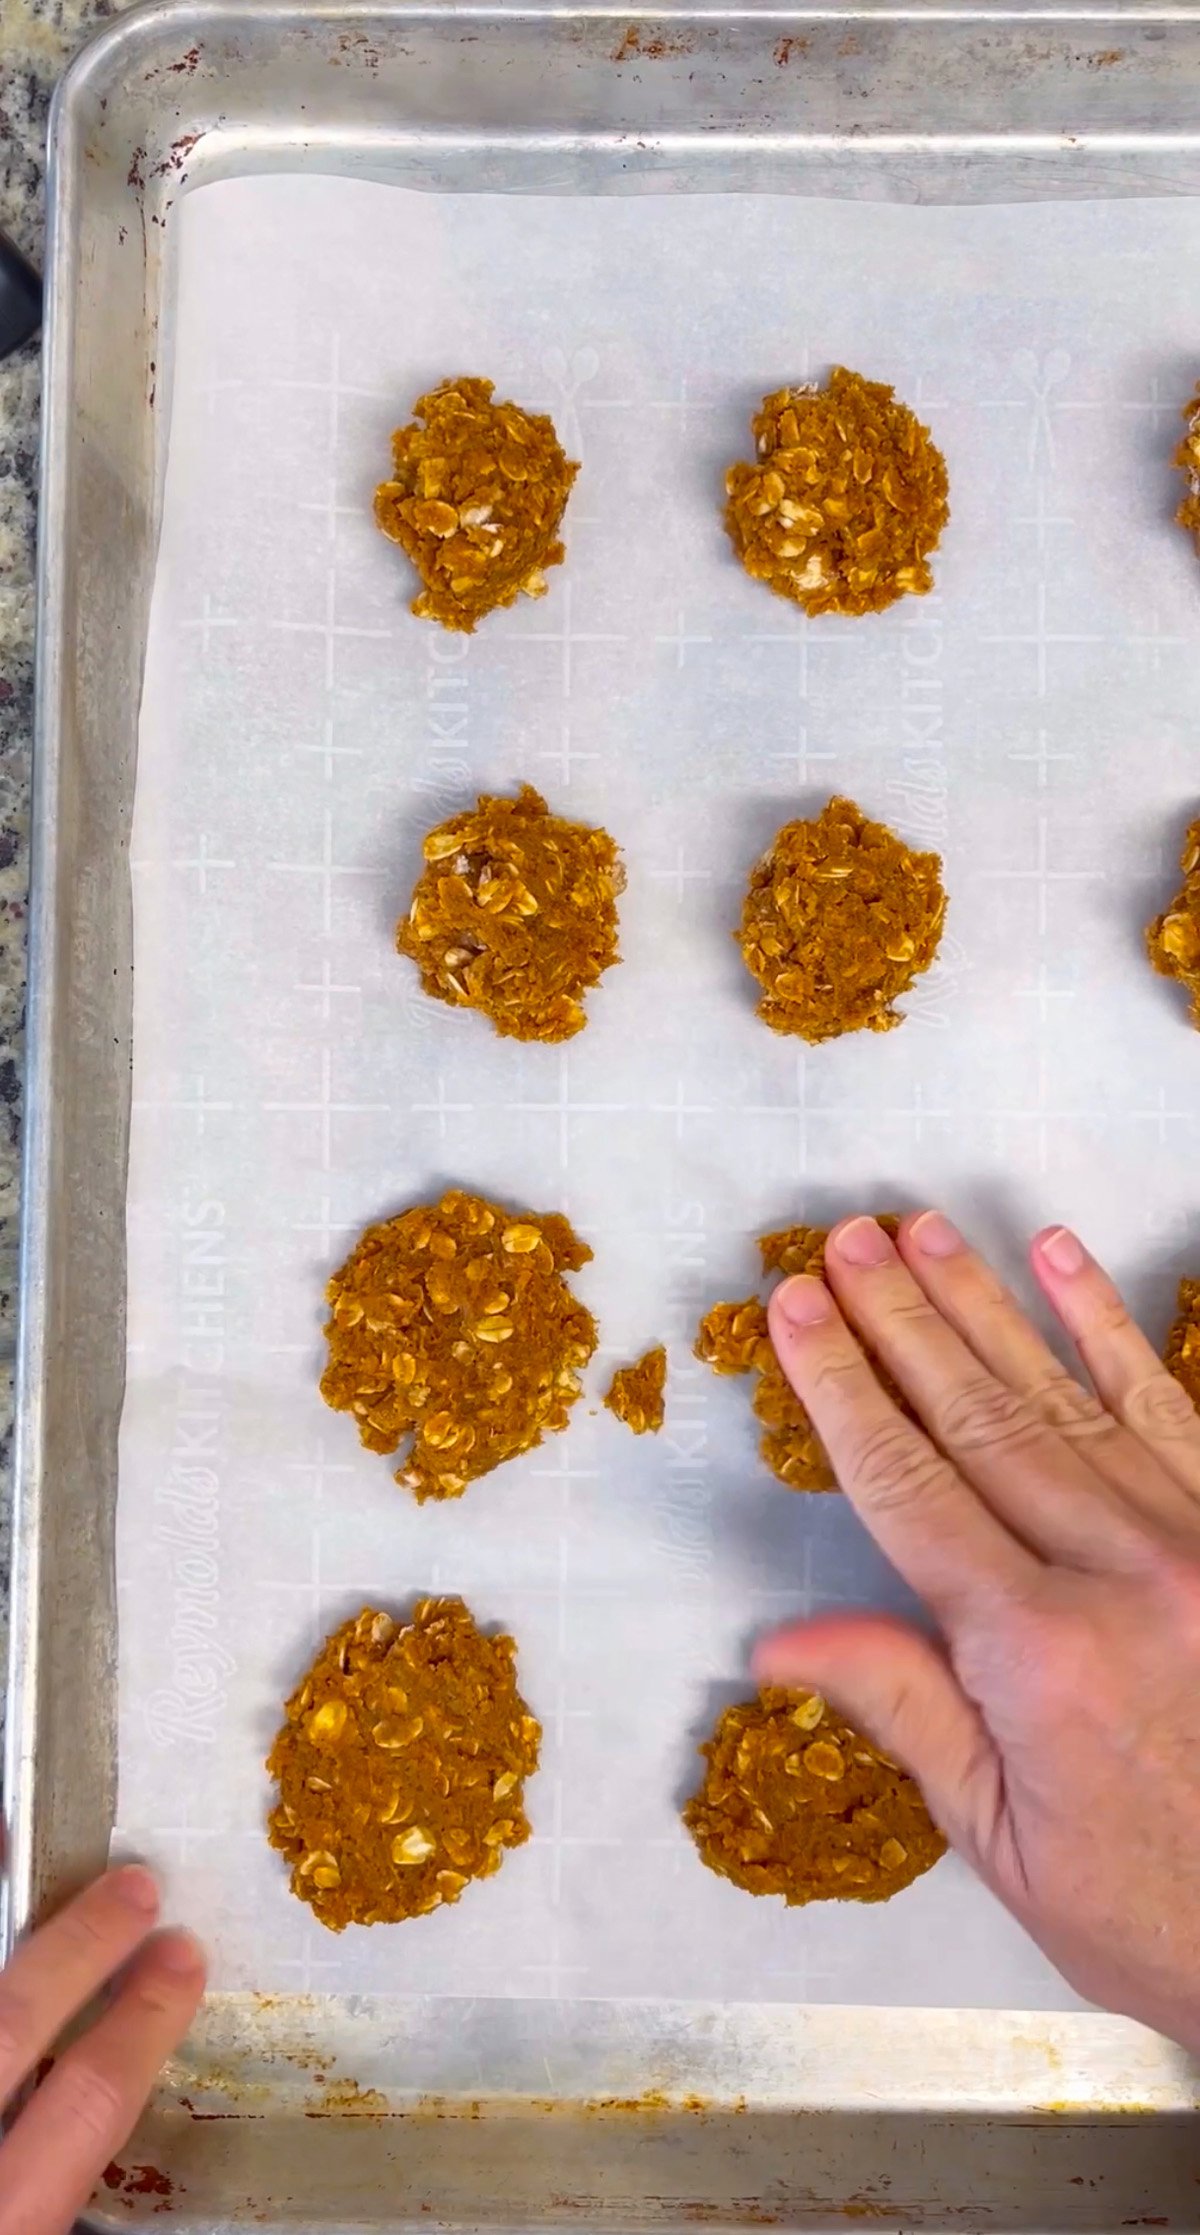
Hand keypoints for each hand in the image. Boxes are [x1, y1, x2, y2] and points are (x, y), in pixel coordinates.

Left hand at [0, 1866, 203, 2234]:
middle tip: (138, 1886)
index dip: (143, 2021)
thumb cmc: (2, 2226)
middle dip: (79, 1947)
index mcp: (12, 2214)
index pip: (89, 2099)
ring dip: (0, 1927)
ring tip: (18, 1850)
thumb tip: (121, 2092)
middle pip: (14, 2021)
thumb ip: (68, 2177)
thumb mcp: (42, 2227)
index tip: (185, 1958)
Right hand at [756, 1212, 1199, 2048]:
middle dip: (900, 1319)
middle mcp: (1122, 1573)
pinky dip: (1109, 1328)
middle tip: (844, 1242)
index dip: (842, 1389)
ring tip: (920, 1231)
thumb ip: (902, 1707)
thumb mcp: (1000, 1836)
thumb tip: (779, 1641)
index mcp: (1041, 1651)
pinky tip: (1063, 1262)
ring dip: (983, 1303)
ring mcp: (1194, 1541)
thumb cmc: (1154, 1907)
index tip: (797, 1311)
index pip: (909, 1487)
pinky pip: (1167, 1407)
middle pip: (980, 1416)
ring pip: (1064, 1394)